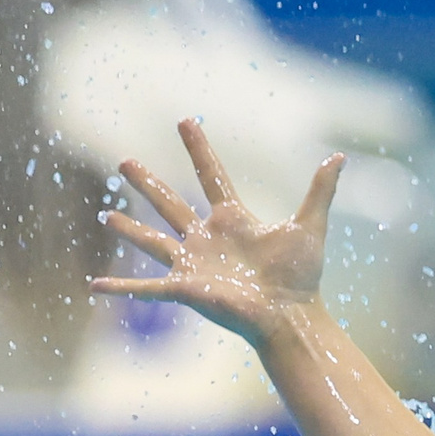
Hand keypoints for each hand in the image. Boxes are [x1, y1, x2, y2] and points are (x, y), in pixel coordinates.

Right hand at [92, 118, 343, 347]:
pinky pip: (146, 286)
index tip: (185, 121)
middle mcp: (208, 238)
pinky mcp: (185, 288)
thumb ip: (320, 191)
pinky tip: (95, 286)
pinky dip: (121, 286)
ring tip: (104, 218)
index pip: (212, 175)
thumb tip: (339, 156)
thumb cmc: (301, 276)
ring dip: (130, 230)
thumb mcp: (310, 226)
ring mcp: (193, 263)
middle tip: (125, 161)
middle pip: (171, 203)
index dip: (199, 149)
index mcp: (233, 220)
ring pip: (152, 240)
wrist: (291, 314)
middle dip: (148, 183)